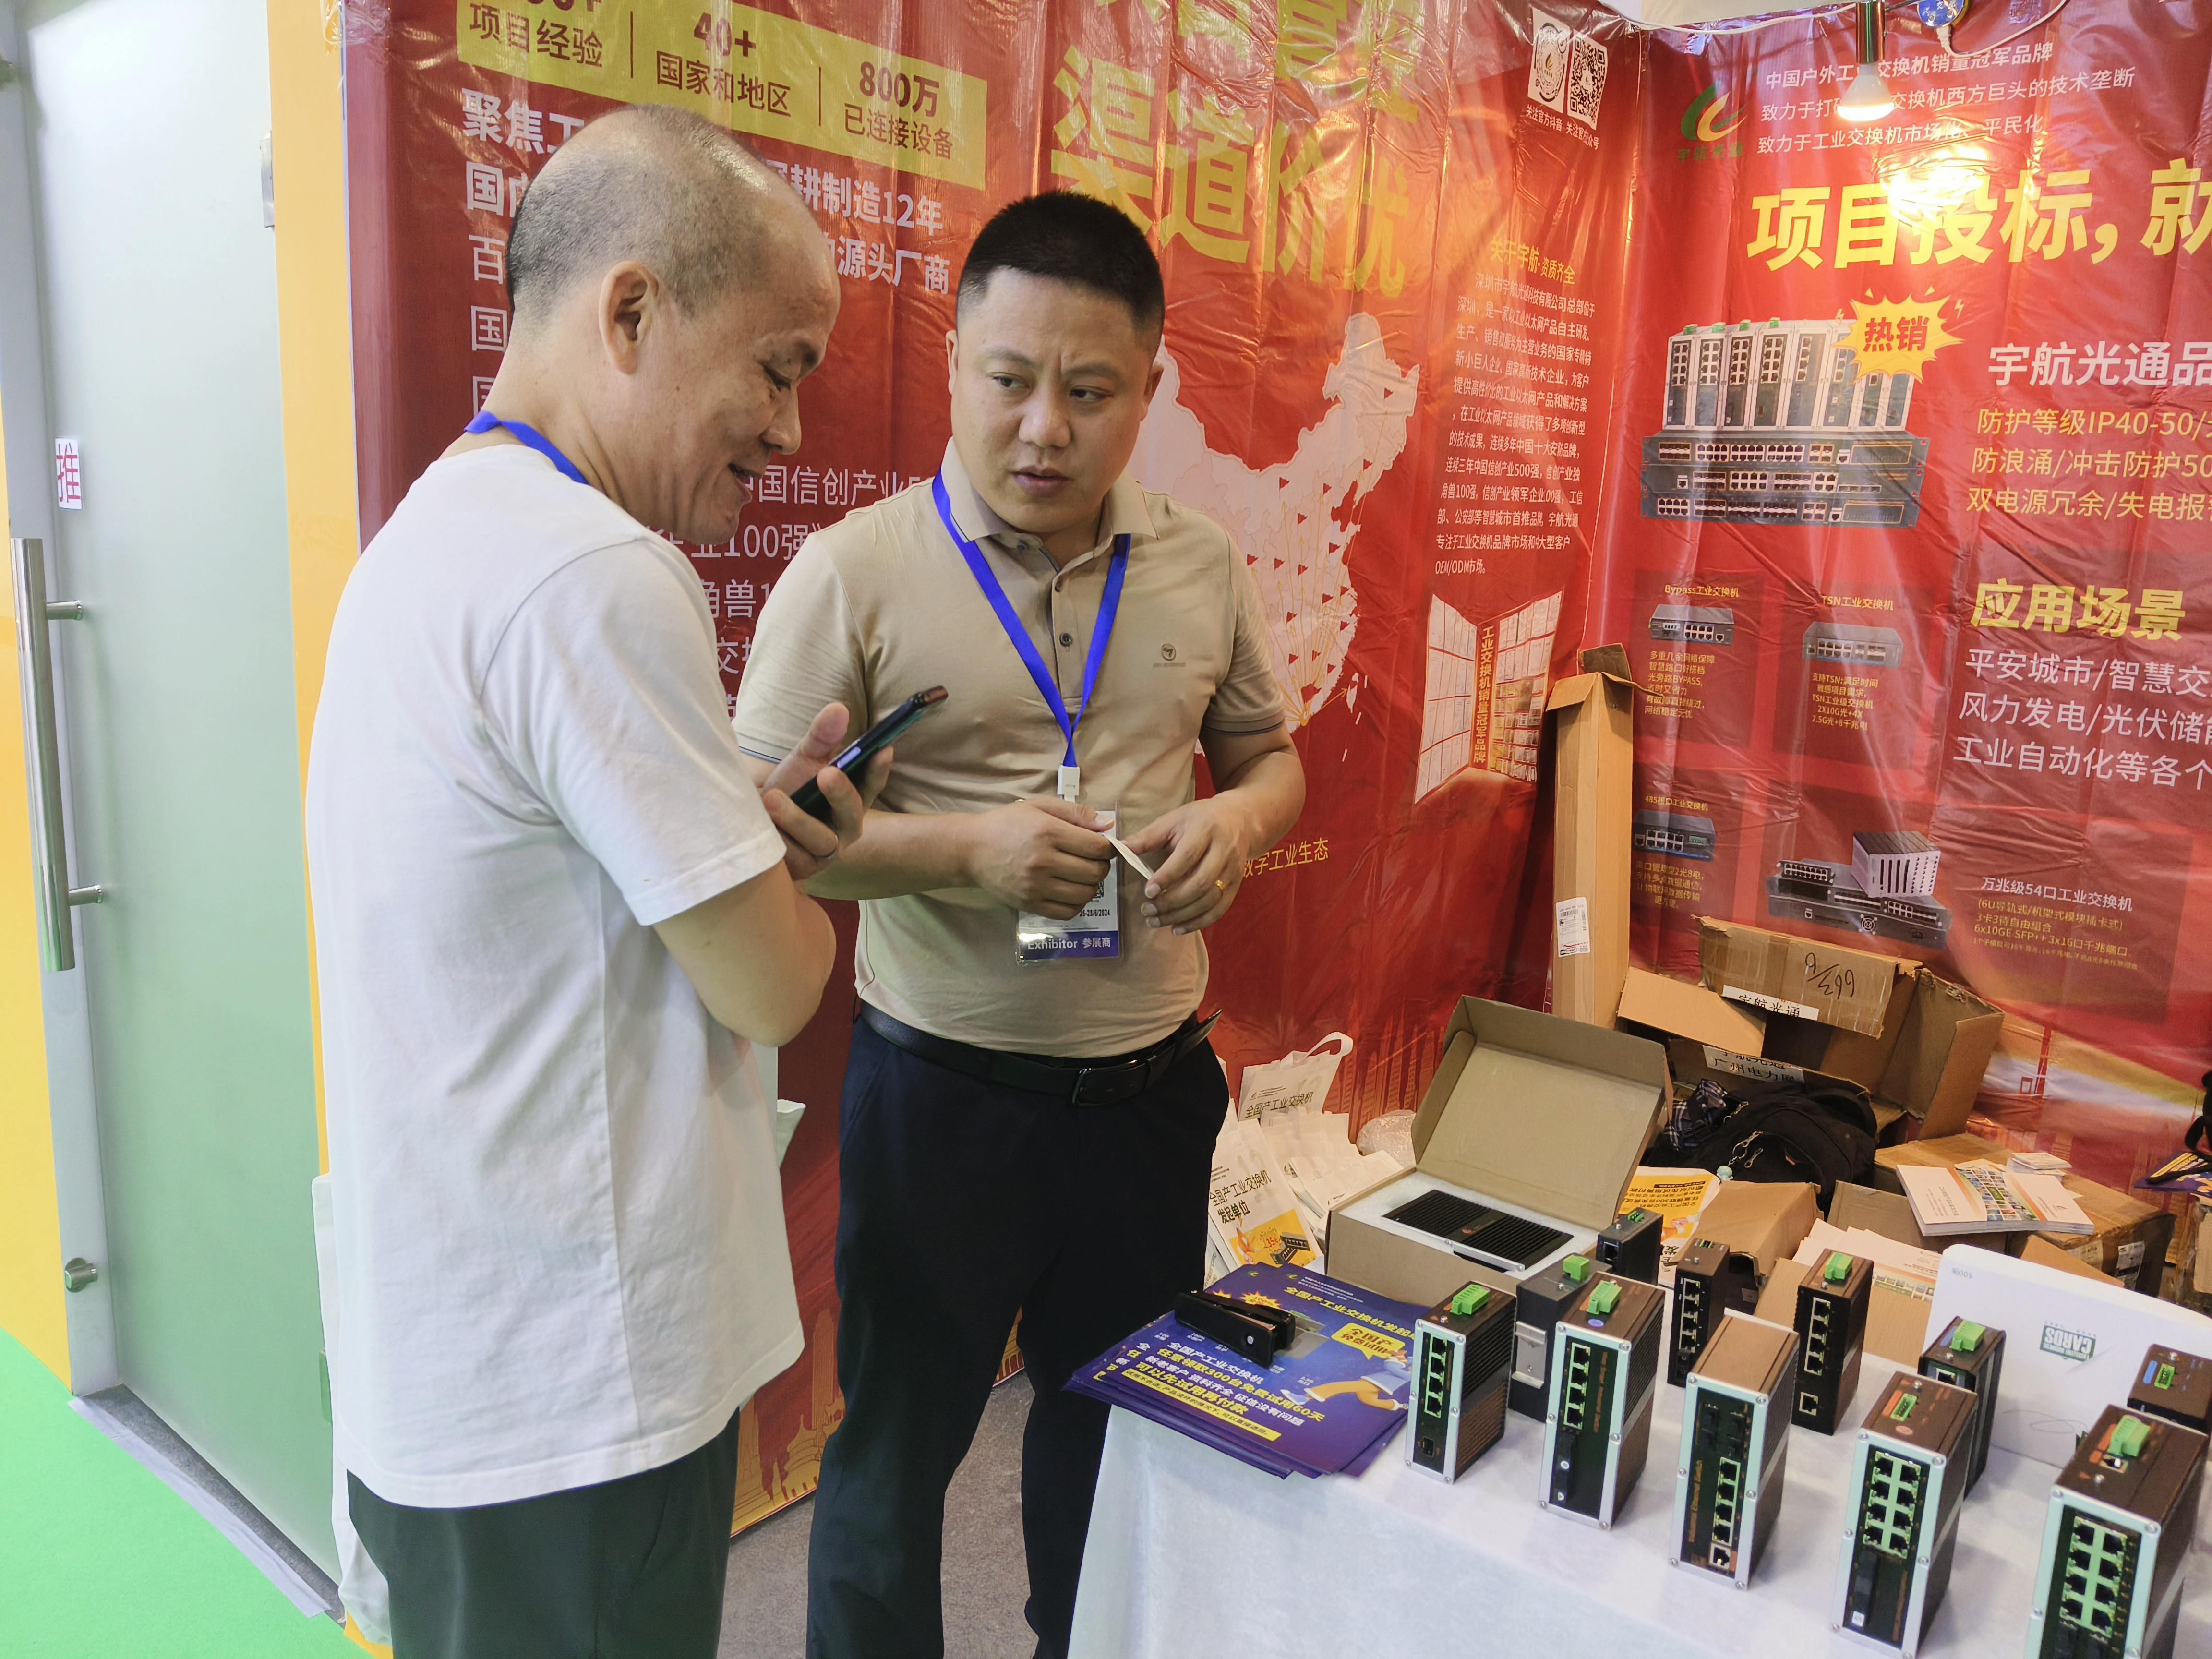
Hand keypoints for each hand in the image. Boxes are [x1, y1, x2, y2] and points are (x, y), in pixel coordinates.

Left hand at [759, 703, 892, 881]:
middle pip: (853, 814)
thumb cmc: (786, 790)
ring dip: (797, 819)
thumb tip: (839, 708)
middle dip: (842, 793)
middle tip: (826, 773)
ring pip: (822, 839)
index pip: (871, 784)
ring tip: (771, 800)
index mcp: (851, 798)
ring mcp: (825, 852)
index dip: (879, 768)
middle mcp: (844, 828)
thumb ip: (820, 737)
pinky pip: (795, 857)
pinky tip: (764, 828)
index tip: (883, 748)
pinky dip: (779, 840)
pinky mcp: (803, 869)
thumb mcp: (801, 760)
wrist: (749, 822)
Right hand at [966, 798, 1113, 919]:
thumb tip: (1108, 825)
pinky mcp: (1029, 904)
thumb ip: (1075, 813)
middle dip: (1101, 865)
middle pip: (1095, 872)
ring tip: (1081, 874)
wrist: (971, 849)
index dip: (1108, 847)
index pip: (1097, 847)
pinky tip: (1070, 890)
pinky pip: (1068, 912)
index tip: (1103, 846)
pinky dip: (1077, 903)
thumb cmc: (1006, 824)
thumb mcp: (1039, 807)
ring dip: (1091, 885)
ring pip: (1085, 894)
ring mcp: (1035, 886)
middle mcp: (1043, 861)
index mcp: (1048, 832)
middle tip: (1092, 859)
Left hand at [1125, 798, 1250, 934]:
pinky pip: (1220, 909)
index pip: (1187, 857)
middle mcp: (1224, 850)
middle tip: (1147, 910)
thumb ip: (1148, 836)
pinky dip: (1199, 922)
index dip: (1166, 877)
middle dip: (1172, 901)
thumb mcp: (1174, 819)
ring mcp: (1233, 869)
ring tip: (1156, 921)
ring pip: (1210, 900)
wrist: (1239, 820)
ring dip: (1182, 916)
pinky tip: (1178, 928)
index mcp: (1205, 829)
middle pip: (1200, 883)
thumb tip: (1120, 848)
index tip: (1147, 892)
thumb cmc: (1199, 819)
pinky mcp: (1237, 884)